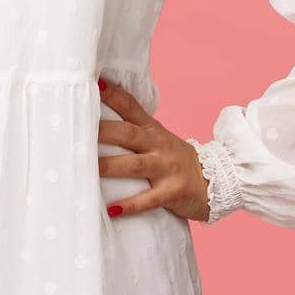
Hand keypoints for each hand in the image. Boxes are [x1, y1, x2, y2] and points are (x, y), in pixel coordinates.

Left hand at [97, 79, 211, 222]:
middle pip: (128, 134)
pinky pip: (149, 199)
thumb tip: (97, 122)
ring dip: (109, 167)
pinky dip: (130, 205)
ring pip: (134, 165)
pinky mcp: (173, 192)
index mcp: (153, 130)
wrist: (216, 181)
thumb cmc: (176, 160)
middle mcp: (159, 145)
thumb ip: (134, 129)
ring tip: (87, 169)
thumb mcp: (159, 139)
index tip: (94, 84)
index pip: (131, 107)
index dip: (113, 95)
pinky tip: (113, 210)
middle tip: (77, 131)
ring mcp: (167, 168)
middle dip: (103, 132)